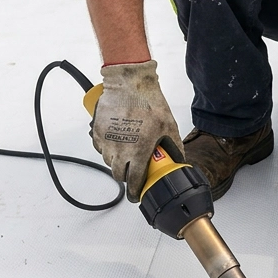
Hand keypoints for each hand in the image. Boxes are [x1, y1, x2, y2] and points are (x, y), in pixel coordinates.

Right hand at [91, 60, 181, 202]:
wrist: (129, 83)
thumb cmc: (149, 101)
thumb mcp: (168, 125)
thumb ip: (174, 146)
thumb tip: (179, 159)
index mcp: (138, 151)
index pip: (133, 181)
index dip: (134, 191)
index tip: (135, 194)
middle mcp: (120, 149)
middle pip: (118, 174)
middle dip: (125, 176)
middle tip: (132, 170)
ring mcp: (107, 140)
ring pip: (108, 161)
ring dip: (116, 161)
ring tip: (126, 152)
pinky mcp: (98, 131)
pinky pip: (100, 147)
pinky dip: (106, 148)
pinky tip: (116, 141)